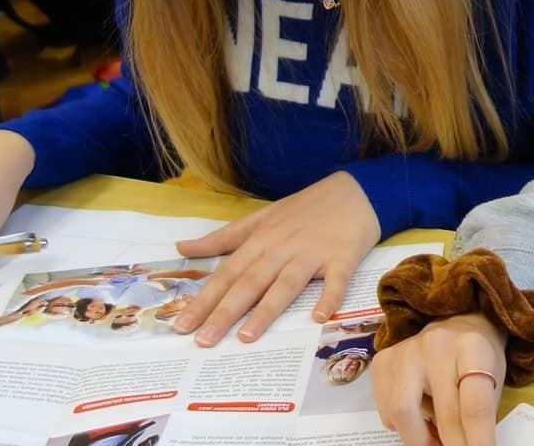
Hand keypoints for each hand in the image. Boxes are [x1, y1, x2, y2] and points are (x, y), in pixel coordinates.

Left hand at [173, 171, 380, 345]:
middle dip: (224, 312)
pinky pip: (335, 281)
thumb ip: (222, 238)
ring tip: (245, 338)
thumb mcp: (259, 218)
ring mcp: (311, 253)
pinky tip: (319, 318)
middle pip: (249, 282)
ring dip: (266, 310)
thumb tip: (181, 247)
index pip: (227, 272)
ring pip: (285, 284)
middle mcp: (281, 246)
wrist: (351, 191)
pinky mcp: (342, 257)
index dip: (204, 298)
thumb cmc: (302, 209)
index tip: (182, 324)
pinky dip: (329, 298)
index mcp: (260, 238)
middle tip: (202, 341)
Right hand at [372, 312, 506, 445]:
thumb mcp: (492, 384)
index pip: (475, 406)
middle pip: (441, 414)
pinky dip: (400, 425)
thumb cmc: (478, 359)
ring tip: (434, 440)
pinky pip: (385, 408)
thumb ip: (478, 418)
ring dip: (420, 440)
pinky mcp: (383, 358)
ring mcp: (405, 349)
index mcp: (471, 349)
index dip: (477, 442)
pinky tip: (417, 418)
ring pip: (403, 412)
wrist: (457, 323)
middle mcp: (435, 345)